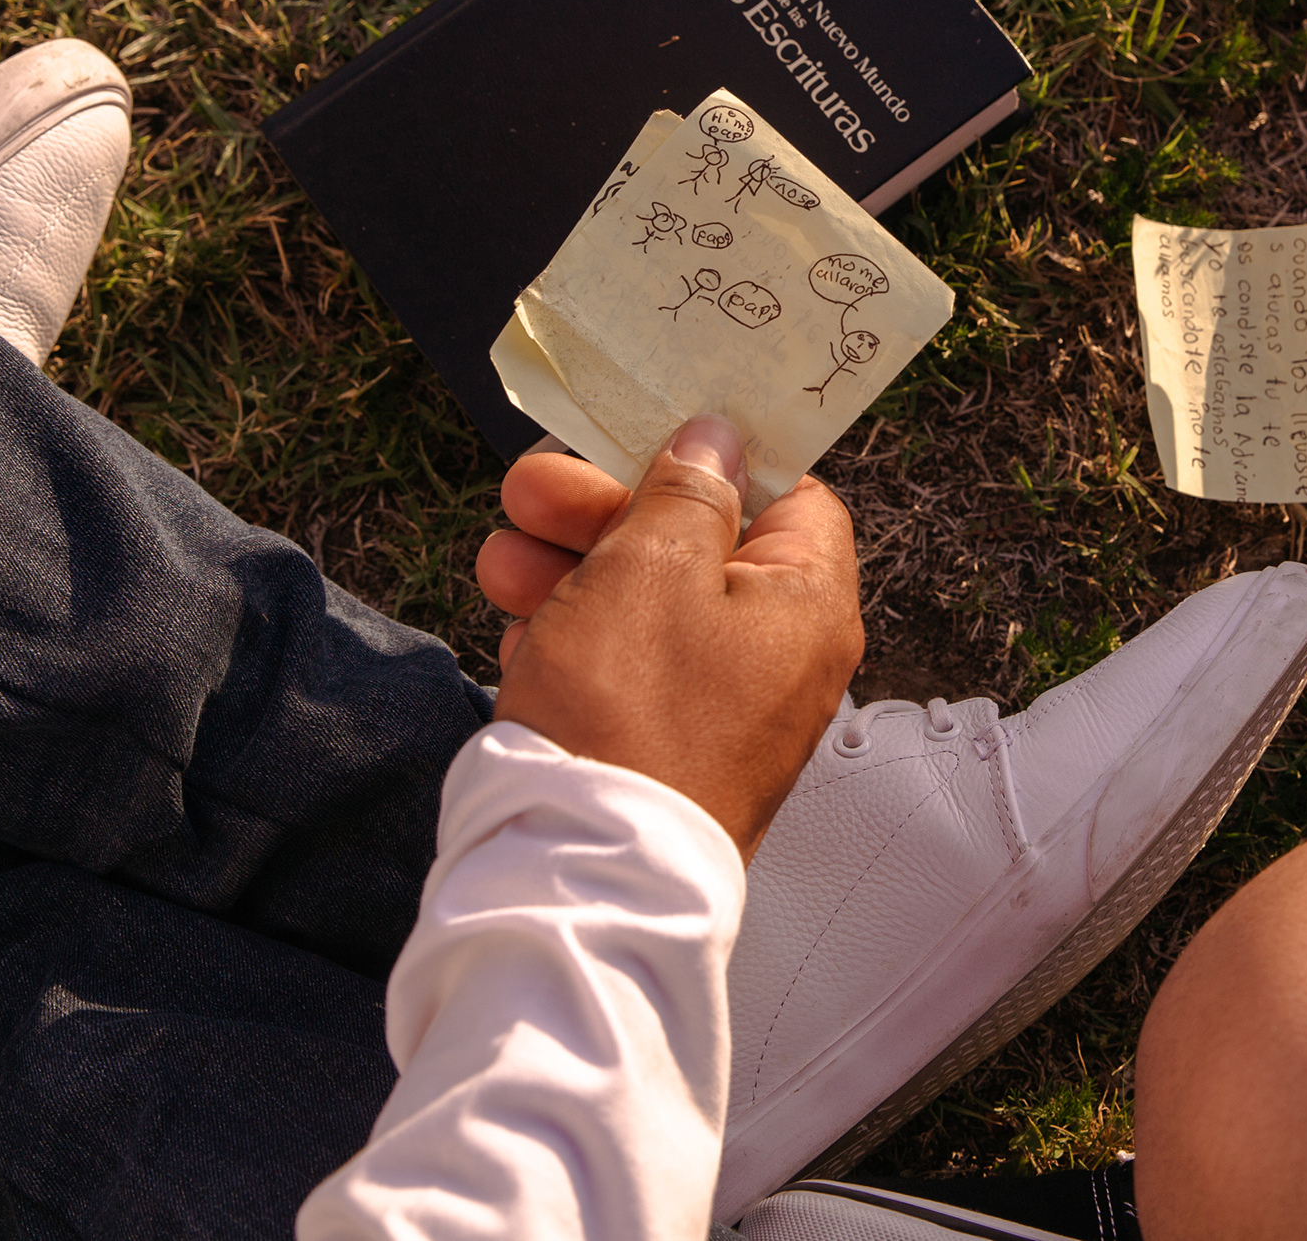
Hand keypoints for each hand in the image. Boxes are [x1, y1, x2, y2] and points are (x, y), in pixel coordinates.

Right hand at [480, 420, 862, 856]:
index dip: (712, 457)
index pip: (786, 495)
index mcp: (806, 604)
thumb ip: (683, 492)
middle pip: (700, 546)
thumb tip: (715, 439)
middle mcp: (779, 657)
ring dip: (571, 569)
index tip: (639, 432)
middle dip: (605, 511)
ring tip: (499, 559)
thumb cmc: (627, 713)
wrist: (579, 875)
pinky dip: (574, 639)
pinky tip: (518, 629)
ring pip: (648, 605)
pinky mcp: (665, 747)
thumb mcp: (648, 567)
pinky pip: (626, 668)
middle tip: (527, 488)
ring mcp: (722, 708)